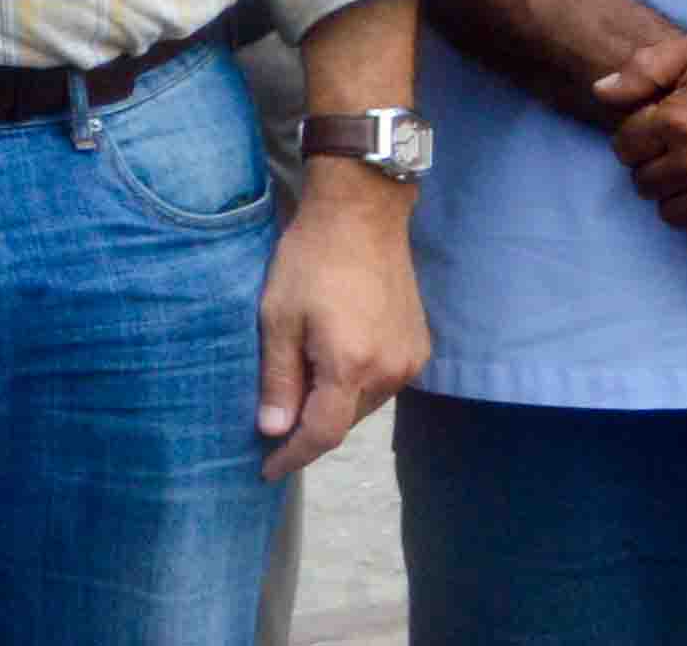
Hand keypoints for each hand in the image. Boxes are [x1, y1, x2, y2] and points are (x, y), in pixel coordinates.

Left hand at [256, 177, 425, 480]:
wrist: (363, 217)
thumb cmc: (310, 261)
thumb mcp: (277, 316)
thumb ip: (278, 377)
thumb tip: (273, 430)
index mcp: (351, 367)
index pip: (322, 434)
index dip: (293, 456)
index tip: (266, 470)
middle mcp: (390, 373)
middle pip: (344, 420)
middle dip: (308, 429)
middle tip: (272, 425)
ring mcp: (410, 361)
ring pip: (363, 404)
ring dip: (332, 405)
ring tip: (298, 393)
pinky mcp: (419, 347)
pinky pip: (381, 383)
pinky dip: (354, 385)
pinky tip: (330, 368)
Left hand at [606, 36, 686, 248]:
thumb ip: (645, 68)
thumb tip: (600, 91)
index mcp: (677, 119)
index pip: (623, 147)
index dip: (637, 140)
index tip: (657, 134)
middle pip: (644, 183)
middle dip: (655, 169)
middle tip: (679, 156)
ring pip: (671, 213)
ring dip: (678, 198)